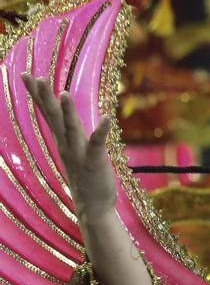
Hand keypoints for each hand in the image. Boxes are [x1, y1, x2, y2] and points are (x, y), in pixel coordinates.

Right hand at [22, 73, 113, 222]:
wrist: (93, 209)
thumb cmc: (86, 179)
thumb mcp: (74, 152)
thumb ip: (70, 135)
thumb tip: (66, 117)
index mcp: (62, 141)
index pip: (48, 113)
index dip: (37, 94)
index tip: (26, 75)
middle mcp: (67, 146)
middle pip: (53, 117)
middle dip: (43, 96)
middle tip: (32, 76)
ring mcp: (79, 154)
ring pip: (71, 129)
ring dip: (67, 111)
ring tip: (63, 92)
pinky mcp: (95, 163)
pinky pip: (98, 145)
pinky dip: (101, 131)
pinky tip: (107, 118)